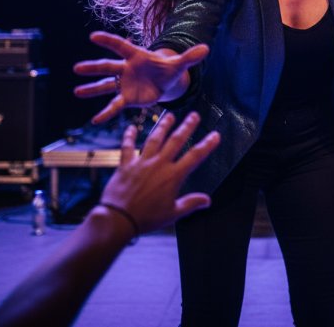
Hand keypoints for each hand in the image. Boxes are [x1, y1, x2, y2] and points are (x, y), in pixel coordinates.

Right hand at [73, 31, 208, 123]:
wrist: (165, 82)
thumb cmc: (168, 69)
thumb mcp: (179, 65)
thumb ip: (190, 57)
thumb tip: (206, 48)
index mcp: (137, 56)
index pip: (121, 46)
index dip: (109, 41)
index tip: (93, 36)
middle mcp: (126, 69)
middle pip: (108, 67)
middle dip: (93, 68)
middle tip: (77, 68)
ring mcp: (124, 84)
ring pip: (105, 86)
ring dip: (91, 89)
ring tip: (76, 91)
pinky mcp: (127, 98)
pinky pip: (115, 105)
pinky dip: (106, 113)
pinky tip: (95, 121)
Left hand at [98, 112, 219, 233]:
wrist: (119, 218)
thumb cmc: (146, 218)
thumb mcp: (173, 214)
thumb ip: (190, 204)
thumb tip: (207, 200)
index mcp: (173, 176)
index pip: (195, 157)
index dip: (207, 145)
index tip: (215, 135)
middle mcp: (159, 165)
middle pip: (176, 141)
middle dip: (187, 126)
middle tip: (194, 115)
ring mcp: (142, 162)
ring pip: (154, 139)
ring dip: (163, 126)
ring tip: (170, 115)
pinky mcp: (126, 165)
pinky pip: (128, 147)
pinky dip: (129, 136)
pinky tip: (131, 127)